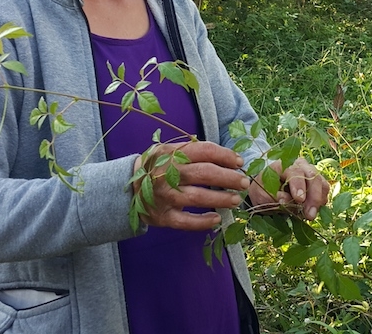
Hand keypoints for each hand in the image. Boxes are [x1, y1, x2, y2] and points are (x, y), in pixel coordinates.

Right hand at [133, 141, 249, 230]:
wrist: (127, 188)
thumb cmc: (157, 167)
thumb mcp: (168, 151)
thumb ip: (192, 150)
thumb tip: (225, 155)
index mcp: (172, 154)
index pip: (204, 151)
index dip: (225, 156)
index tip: (239, 162)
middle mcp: (168, 174)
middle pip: (205, 174)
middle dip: (229, 178)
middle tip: (244, 183)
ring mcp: (165, 197)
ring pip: (198, 198)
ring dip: (221, 199)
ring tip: (236, 200)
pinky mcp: (163, 217)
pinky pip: (186, 222)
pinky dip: (203, 222)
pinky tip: (216, 219)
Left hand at [248, 157, 329, 219]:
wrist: (267, 189)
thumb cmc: (263, 190)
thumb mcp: (262, 194)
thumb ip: (273, 197)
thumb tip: (285, 201)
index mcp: (284, 164)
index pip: (295, 172)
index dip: (298, 185)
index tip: (299, 199)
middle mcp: (300, 165)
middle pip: (313, 176)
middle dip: (313, 196)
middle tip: (309, 214)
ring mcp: (310, 172)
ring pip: (321, 183)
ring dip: (318, 200)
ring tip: (310, 215)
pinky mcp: (317, 182)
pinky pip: (324, 190)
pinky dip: (321, 201)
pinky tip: (312, 210)